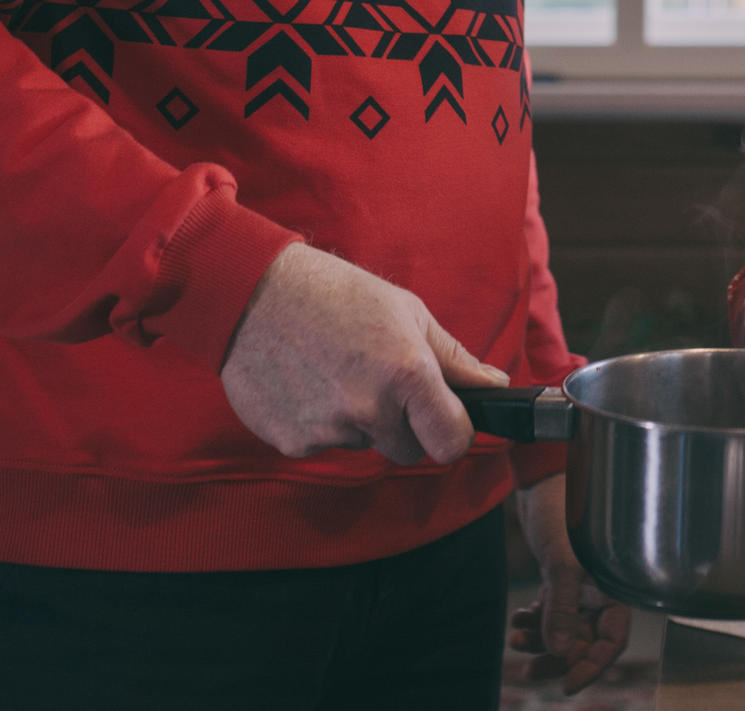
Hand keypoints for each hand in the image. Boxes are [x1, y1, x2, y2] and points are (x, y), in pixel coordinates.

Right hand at [219, 244, 507, 463]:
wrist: (250, 293)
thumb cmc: (336, 293)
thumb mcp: (406, 311)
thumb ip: (453, 357)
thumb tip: (494, 385)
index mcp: (406, 373)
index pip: (452, 442)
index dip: (453, 433)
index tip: (446, 420)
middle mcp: (368, 409)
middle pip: (408, 451)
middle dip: (404, 425)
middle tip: (380, 380)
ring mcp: (327, 430)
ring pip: (363, 444)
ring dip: (359, 420)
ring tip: (336, 370)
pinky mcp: (290, 442)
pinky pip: (323, 444)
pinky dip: (320, 422)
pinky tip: (307, 381)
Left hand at [510, 474, 629, 692]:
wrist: (540, 476)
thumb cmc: (561, 509)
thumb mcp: (562, 561)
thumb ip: (561, 607)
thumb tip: (558, 652)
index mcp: (615, 586)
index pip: (612, 640)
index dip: (592, 666)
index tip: (566, 685)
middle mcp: (601, 589)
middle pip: (585, 641)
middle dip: (558, 657)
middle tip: (529, 668)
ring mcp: (581, 584)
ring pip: (565, 630)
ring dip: (540, 641)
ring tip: (515, 639)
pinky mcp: (561, 577)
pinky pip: (551, 613)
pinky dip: (534, 621)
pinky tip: (516, 619)